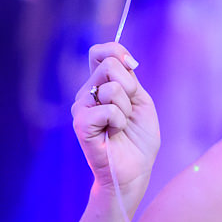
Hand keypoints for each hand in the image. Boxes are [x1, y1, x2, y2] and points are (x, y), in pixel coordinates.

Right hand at [72, 42, 159, 205]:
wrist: (135, 169)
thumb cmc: (138, 137)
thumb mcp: (140, 101)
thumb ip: (130, 77)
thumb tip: (124, 58)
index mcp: (101, 85)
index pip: (101, 52)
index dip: (118, 52)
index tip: (133, 67)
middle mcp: (86, 93)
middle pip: (110, 64)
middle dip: (131, 86)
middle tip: (129, 109)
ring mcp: (80, 107)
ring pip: (112, 88)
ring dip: (127, 109)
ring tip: (121, 125)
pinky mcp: (80, 123)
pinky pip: (108, 109)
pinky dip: (120, 121)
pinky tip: (114, 133)